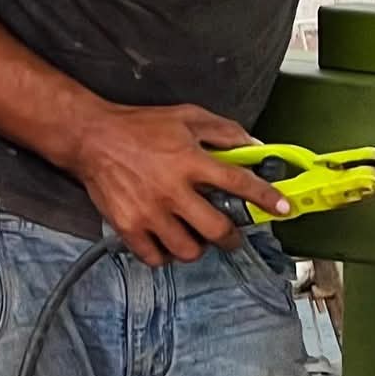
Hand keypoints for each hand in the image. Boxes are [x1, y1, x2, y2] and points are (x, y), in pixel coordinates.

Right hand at [56, 101, 289, 268]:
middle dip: (232, 237)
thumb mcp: (187, 117)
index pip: (239, 183)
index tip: (283, 209)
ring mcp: (149, 212)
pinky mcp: (128, 227)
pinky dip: (166, 254)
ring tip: (195, 235)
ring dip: (198, 247)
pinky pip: (156, 258)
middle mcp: (172, 190)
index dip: (265, 198)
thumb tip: (255, 147)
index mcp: (190, 160)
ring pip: (188, 250)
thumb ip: (224, 132)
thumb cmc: (141, 126)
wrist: (92, 138)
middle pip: (217, 230)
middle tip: (231, 234)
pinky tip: (167, 241)